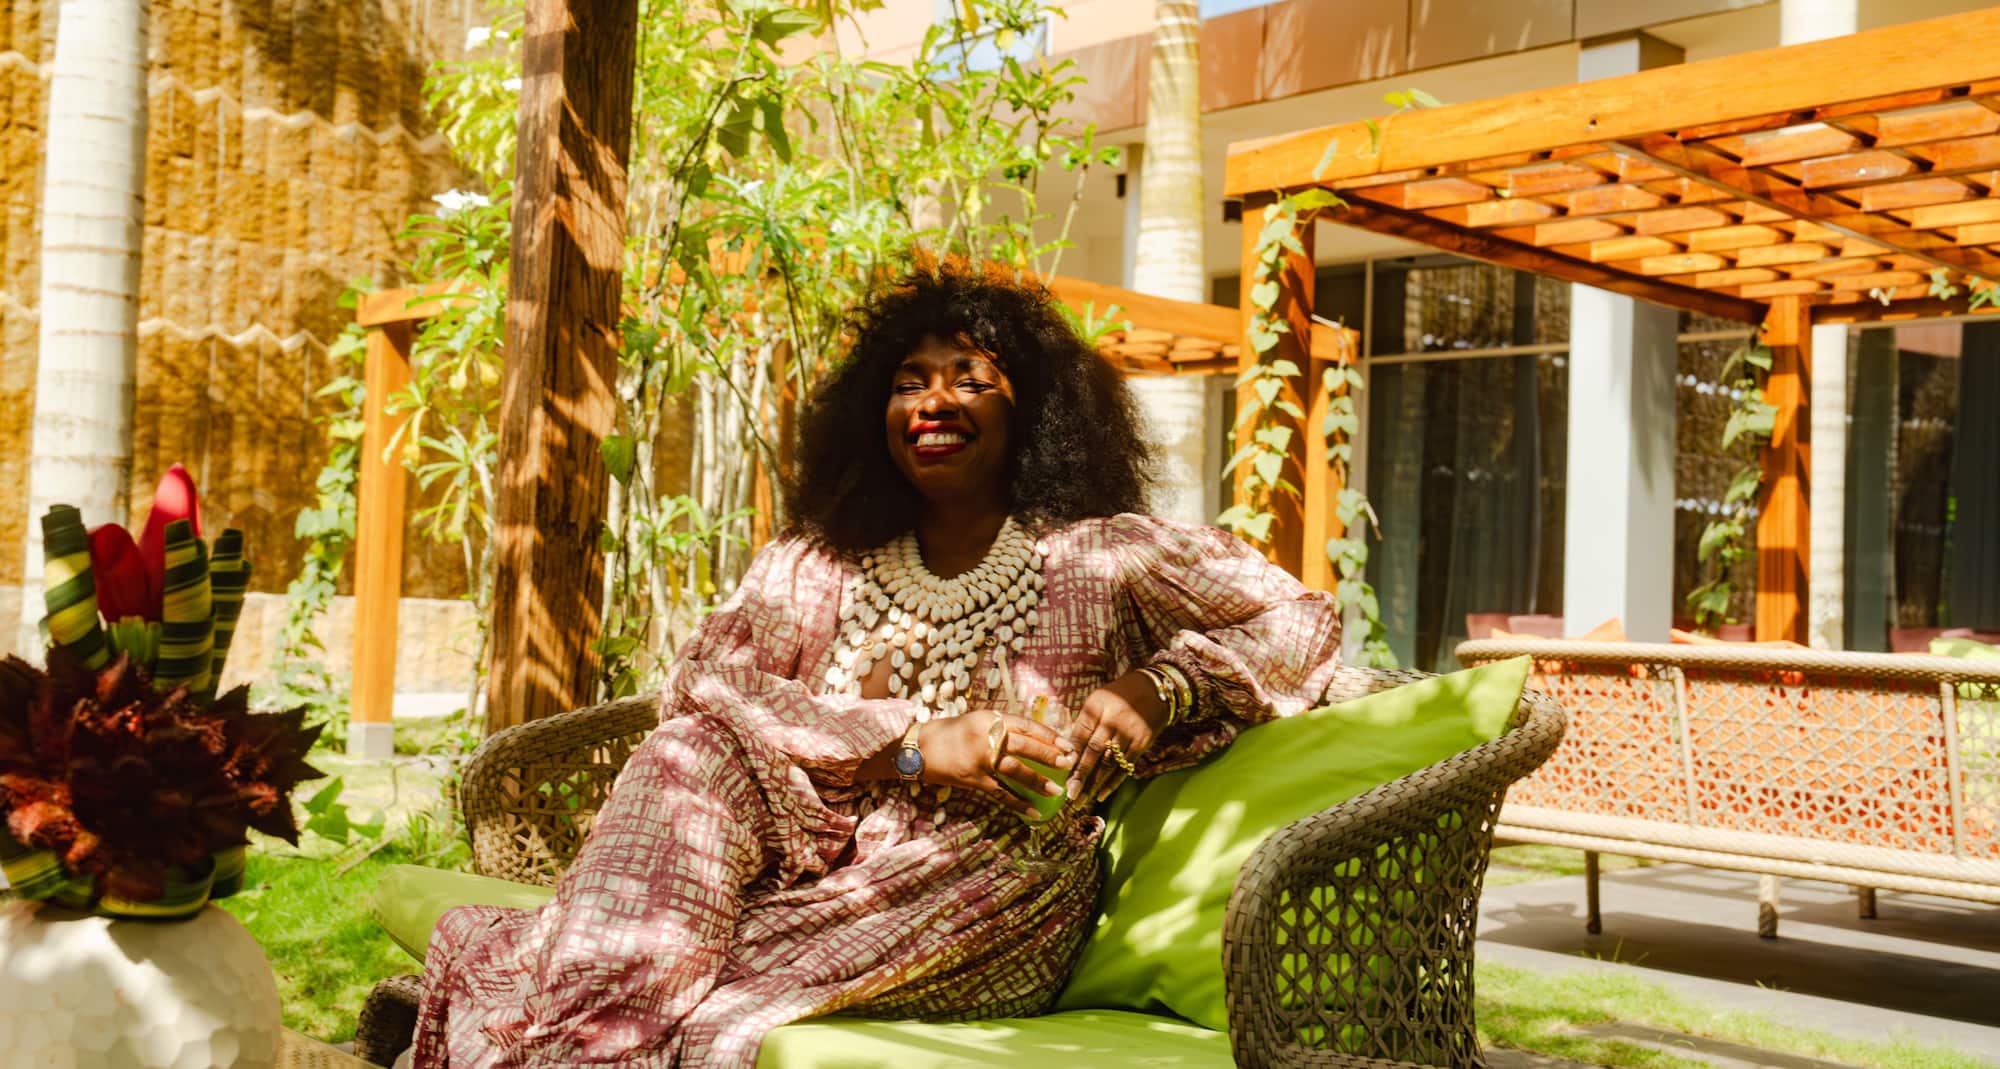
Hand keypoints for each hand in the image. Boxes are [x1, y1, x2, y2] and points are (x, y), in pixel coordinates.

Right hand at [921, 711, 1075, 818]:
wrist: (917, 748)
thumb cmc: (949, 733)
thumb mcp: (976, 722)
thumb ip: (1001, 728)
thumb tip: (1032, 739)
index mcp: (990, 718)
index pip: (1026, 725)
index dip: (1049, 735)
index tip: (1066, 744)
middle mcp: (986, 736)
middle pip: (1024, 745)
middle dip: (1049, 756)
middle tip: (1068, 764)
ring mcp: (979, 759)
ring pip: (1015, 770)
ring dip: (1038, 781)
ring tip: (1057, 791)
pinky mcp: (973, 779)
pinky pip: (1001, 793)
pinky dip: (1018, 803)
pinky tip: (1033, 811)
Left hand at [1065, 671, 1169, 802]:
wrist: (1156, 691)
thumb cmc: (1119, 697)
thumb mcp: (1098, 700)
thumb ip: (1084, 723)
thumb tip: (1067, 751)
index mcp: (1097, 706)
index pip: (1080, 733)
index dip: (1070, 753)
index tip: (1059, 771)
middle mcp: (1113, 720)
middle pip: (1093, 751)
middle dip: (1080, 774)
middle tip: (1069, 794)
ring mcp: (1129, 734)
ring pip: (1108, 763)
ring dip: (1094, 784)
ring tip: (1081, 800)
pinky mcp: (1141, 744)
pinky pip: (1125, 767)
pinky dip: (1113, 783)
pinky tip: (1101, 794)